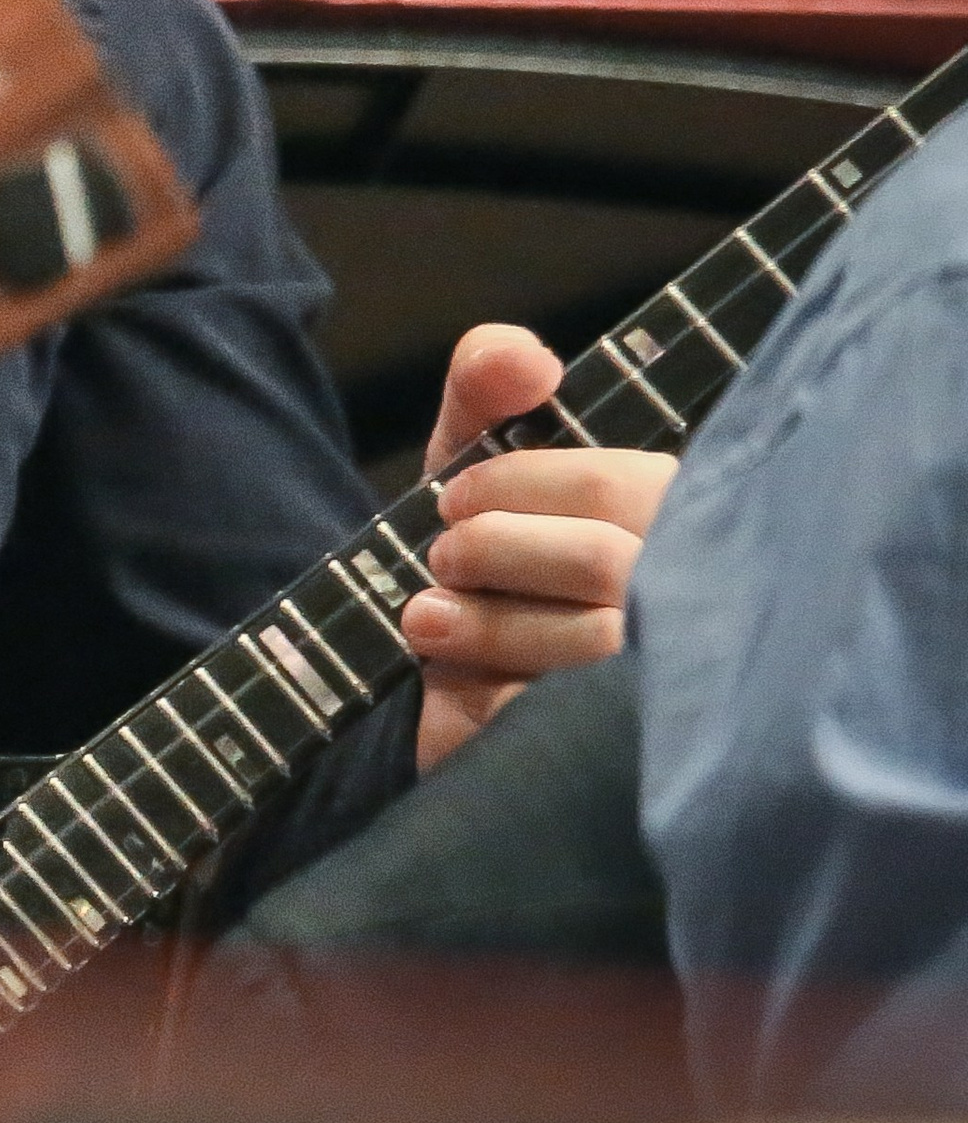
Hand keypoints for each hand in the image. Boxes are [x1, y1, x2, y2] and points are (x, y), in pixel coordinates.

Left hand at [404, 322, 673, 772]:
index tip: (449, 499)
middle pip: (604, 562)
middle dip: (496, 549)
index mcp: (681, 519)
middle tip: (442, 557)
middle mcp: (696, 605)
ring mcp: (664, 693)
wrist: (443, 693)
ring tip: (426, 615)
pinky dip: (489, 695)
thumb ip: (487, 381)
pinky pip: (557, 722)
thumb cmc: (488, 559)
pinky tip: (455, 682)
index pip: (615, 486)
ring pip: (589, 647)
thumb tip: (524, 357)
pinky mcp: (617, 764)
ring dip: (485, 622)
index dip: (516, 485)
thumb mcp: (474, 458)